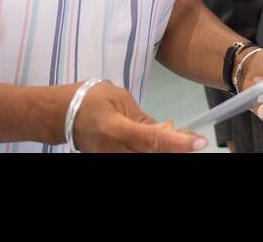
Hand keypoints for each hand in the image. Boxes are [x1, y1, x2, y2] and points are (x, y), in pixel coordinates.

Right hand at [71, 82, 207, 152]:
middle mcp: (115, 152)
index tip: (200, 142)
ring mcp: (112, 160)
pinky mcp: (112, 162)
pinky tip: (156, 143)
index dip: (179, 143)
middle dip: (176, 149)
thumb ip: (143, 119)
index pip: (153, 140)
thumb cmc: (90, 99)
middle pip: (154, 155)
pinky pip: (138, 158)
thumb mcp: (120, 99)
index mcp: (116, 130)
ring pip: (148, 158)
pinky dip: (151, 151)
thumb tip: (167, 132)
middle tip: (190, 138)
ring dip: (164, 149)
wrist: (62, 115)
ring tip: (171, 138)